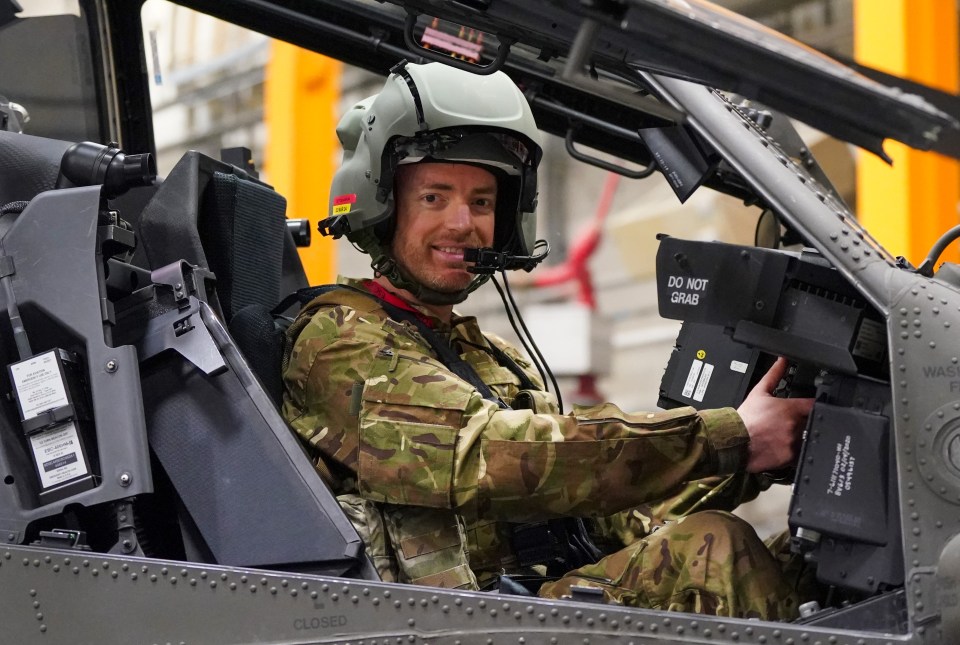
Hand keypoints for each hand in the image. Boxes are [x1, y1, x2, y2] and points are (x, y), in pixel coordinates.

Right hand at [736, 357, 813, 472]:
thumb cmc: (745, 419)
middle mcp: (796, 425)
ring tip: (780, 436)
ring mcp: (794, 442)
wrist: (734, 441)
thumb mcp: (759, 392)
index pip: (814, 404)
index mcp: (791, 408)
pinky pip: (798, 453)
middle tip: (786, 423)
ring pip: (804, 438)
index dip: (815, 404)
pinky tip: (779, 446)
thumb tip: (782, 360)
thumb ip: (774, 374)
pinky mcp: (790, 457)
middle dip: (802, 422)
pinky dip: (791, 450)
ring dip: (797, 437)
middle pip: (810, 422)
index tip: (812, 406)